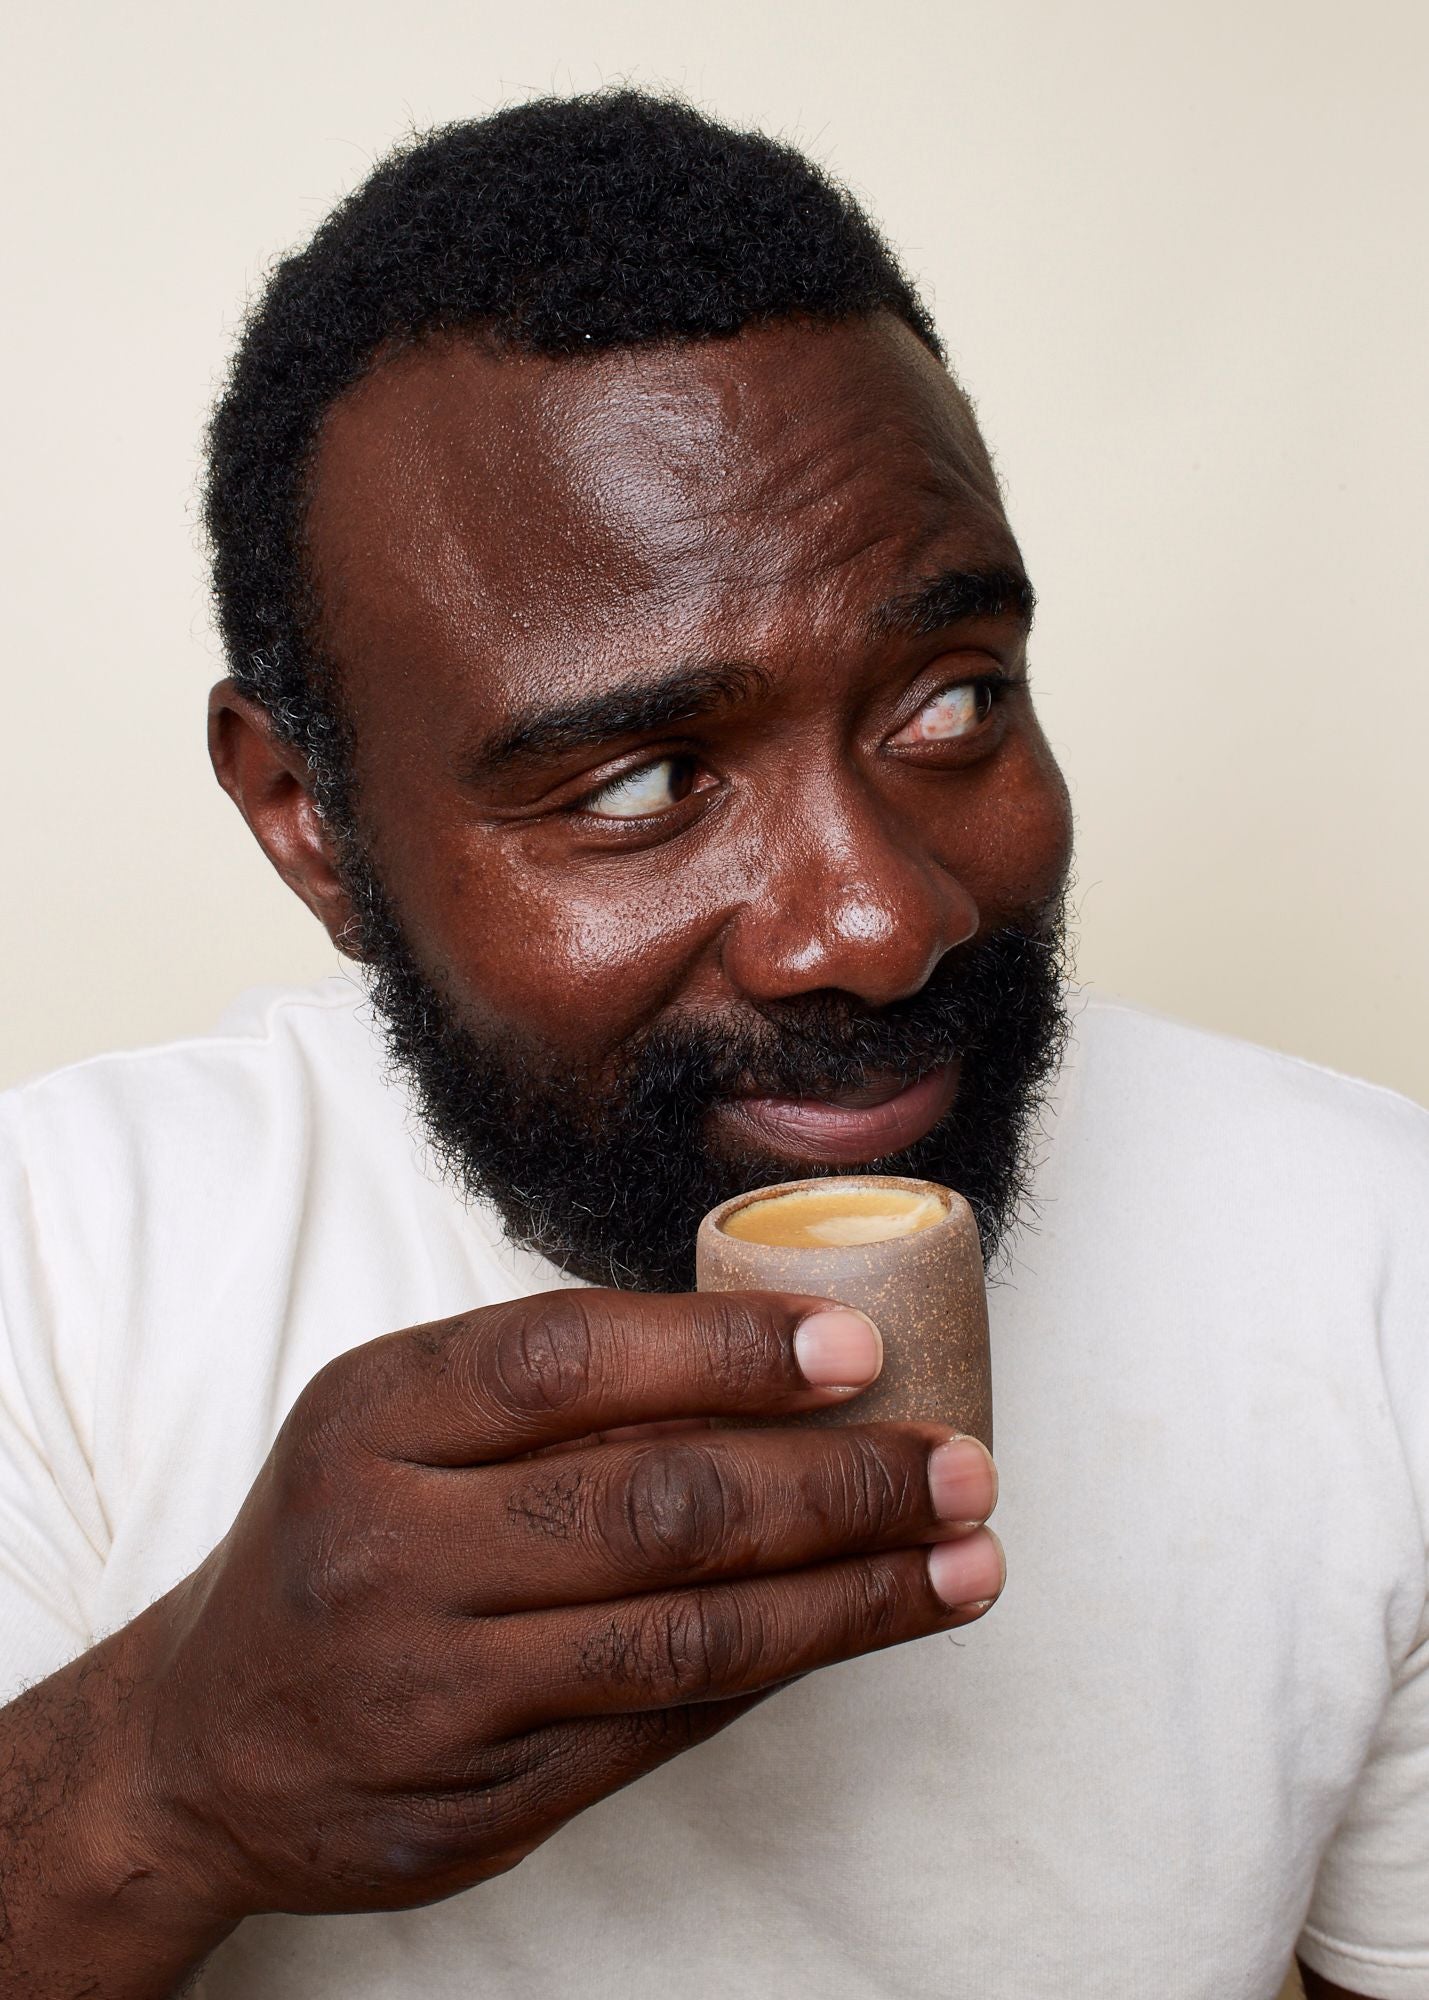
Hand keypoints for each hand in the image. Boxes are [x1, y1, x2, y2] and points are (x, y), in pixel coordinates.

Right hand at [3, 1287, 1000, 1989]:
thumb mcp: (393, 1422)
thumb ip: (549, 1391)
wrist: (198, 1743)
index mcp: (371, 1415)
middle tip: (957, 1462)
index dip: (725, 1348)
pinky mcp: (478, 1798)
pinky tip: (866, 1625)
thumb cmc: (337, 1539)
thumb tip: (773, 1354)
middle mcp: (389, 1546)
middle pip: (651, 1502)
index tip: (855, 1347)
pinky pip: (663, 1726)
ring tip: (965, 1558)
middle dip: (833, 1482)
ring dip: (849, 1594)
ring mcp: (431, 1687)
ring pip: (682, 1633)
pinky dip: (783, 1667)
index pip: (567, 1358)